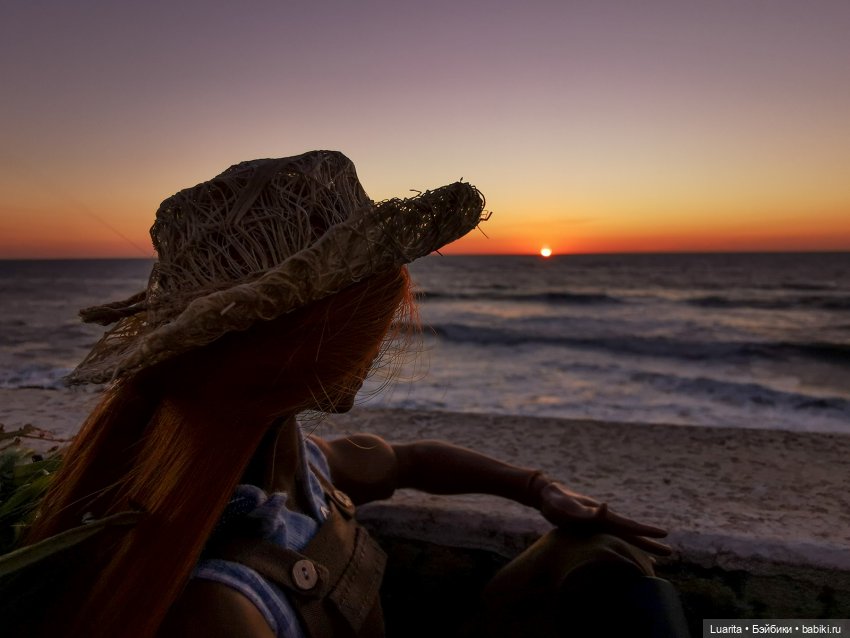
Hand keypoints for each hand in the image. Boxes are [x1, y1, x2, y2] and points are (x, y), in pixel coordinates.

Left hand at [537, 481, 671, 555]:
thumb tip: (604, 506)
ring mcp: (598, 525)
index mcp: (603, 517)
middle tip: (671, 553)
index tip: (665, 534)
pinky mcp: (591, 529)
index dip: (646, 531)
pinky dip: (621, 548)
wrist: (546, 496)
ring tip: (654, 561)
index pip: (629, 525)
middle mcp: (604, 520)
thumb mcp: (570, 508)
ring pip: (623, 538)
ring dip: (639, 548)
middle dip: (650, 543)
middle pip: (631, 534)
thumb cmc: (557, 502)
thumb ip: (587, 511)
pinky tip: (626, 556)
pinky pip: (611, 541)